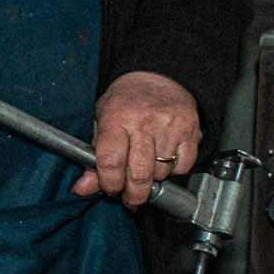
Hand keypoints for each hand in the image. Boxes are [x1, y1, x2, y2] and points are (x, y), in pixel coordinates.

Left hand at [71, 70, 200, 206]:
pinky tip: (164, 161)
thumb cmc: (125, 101)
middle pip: (139, 174)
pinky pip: (183, 166)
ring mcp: (169, 127)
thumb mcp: (102, 121)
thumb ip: (92, 157)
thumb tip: (82, 188)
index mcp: (116, 119)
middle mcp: (143, 123)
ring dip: (153, 181)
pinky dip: (174, 171)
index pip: (110, 162)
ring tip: (145, 170)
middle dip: (133, 194)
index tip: (110, 189)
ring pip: (161, 173)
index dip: (109, 183)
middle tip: (129, 197)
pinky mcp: (190, 131)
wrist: (157, 75)